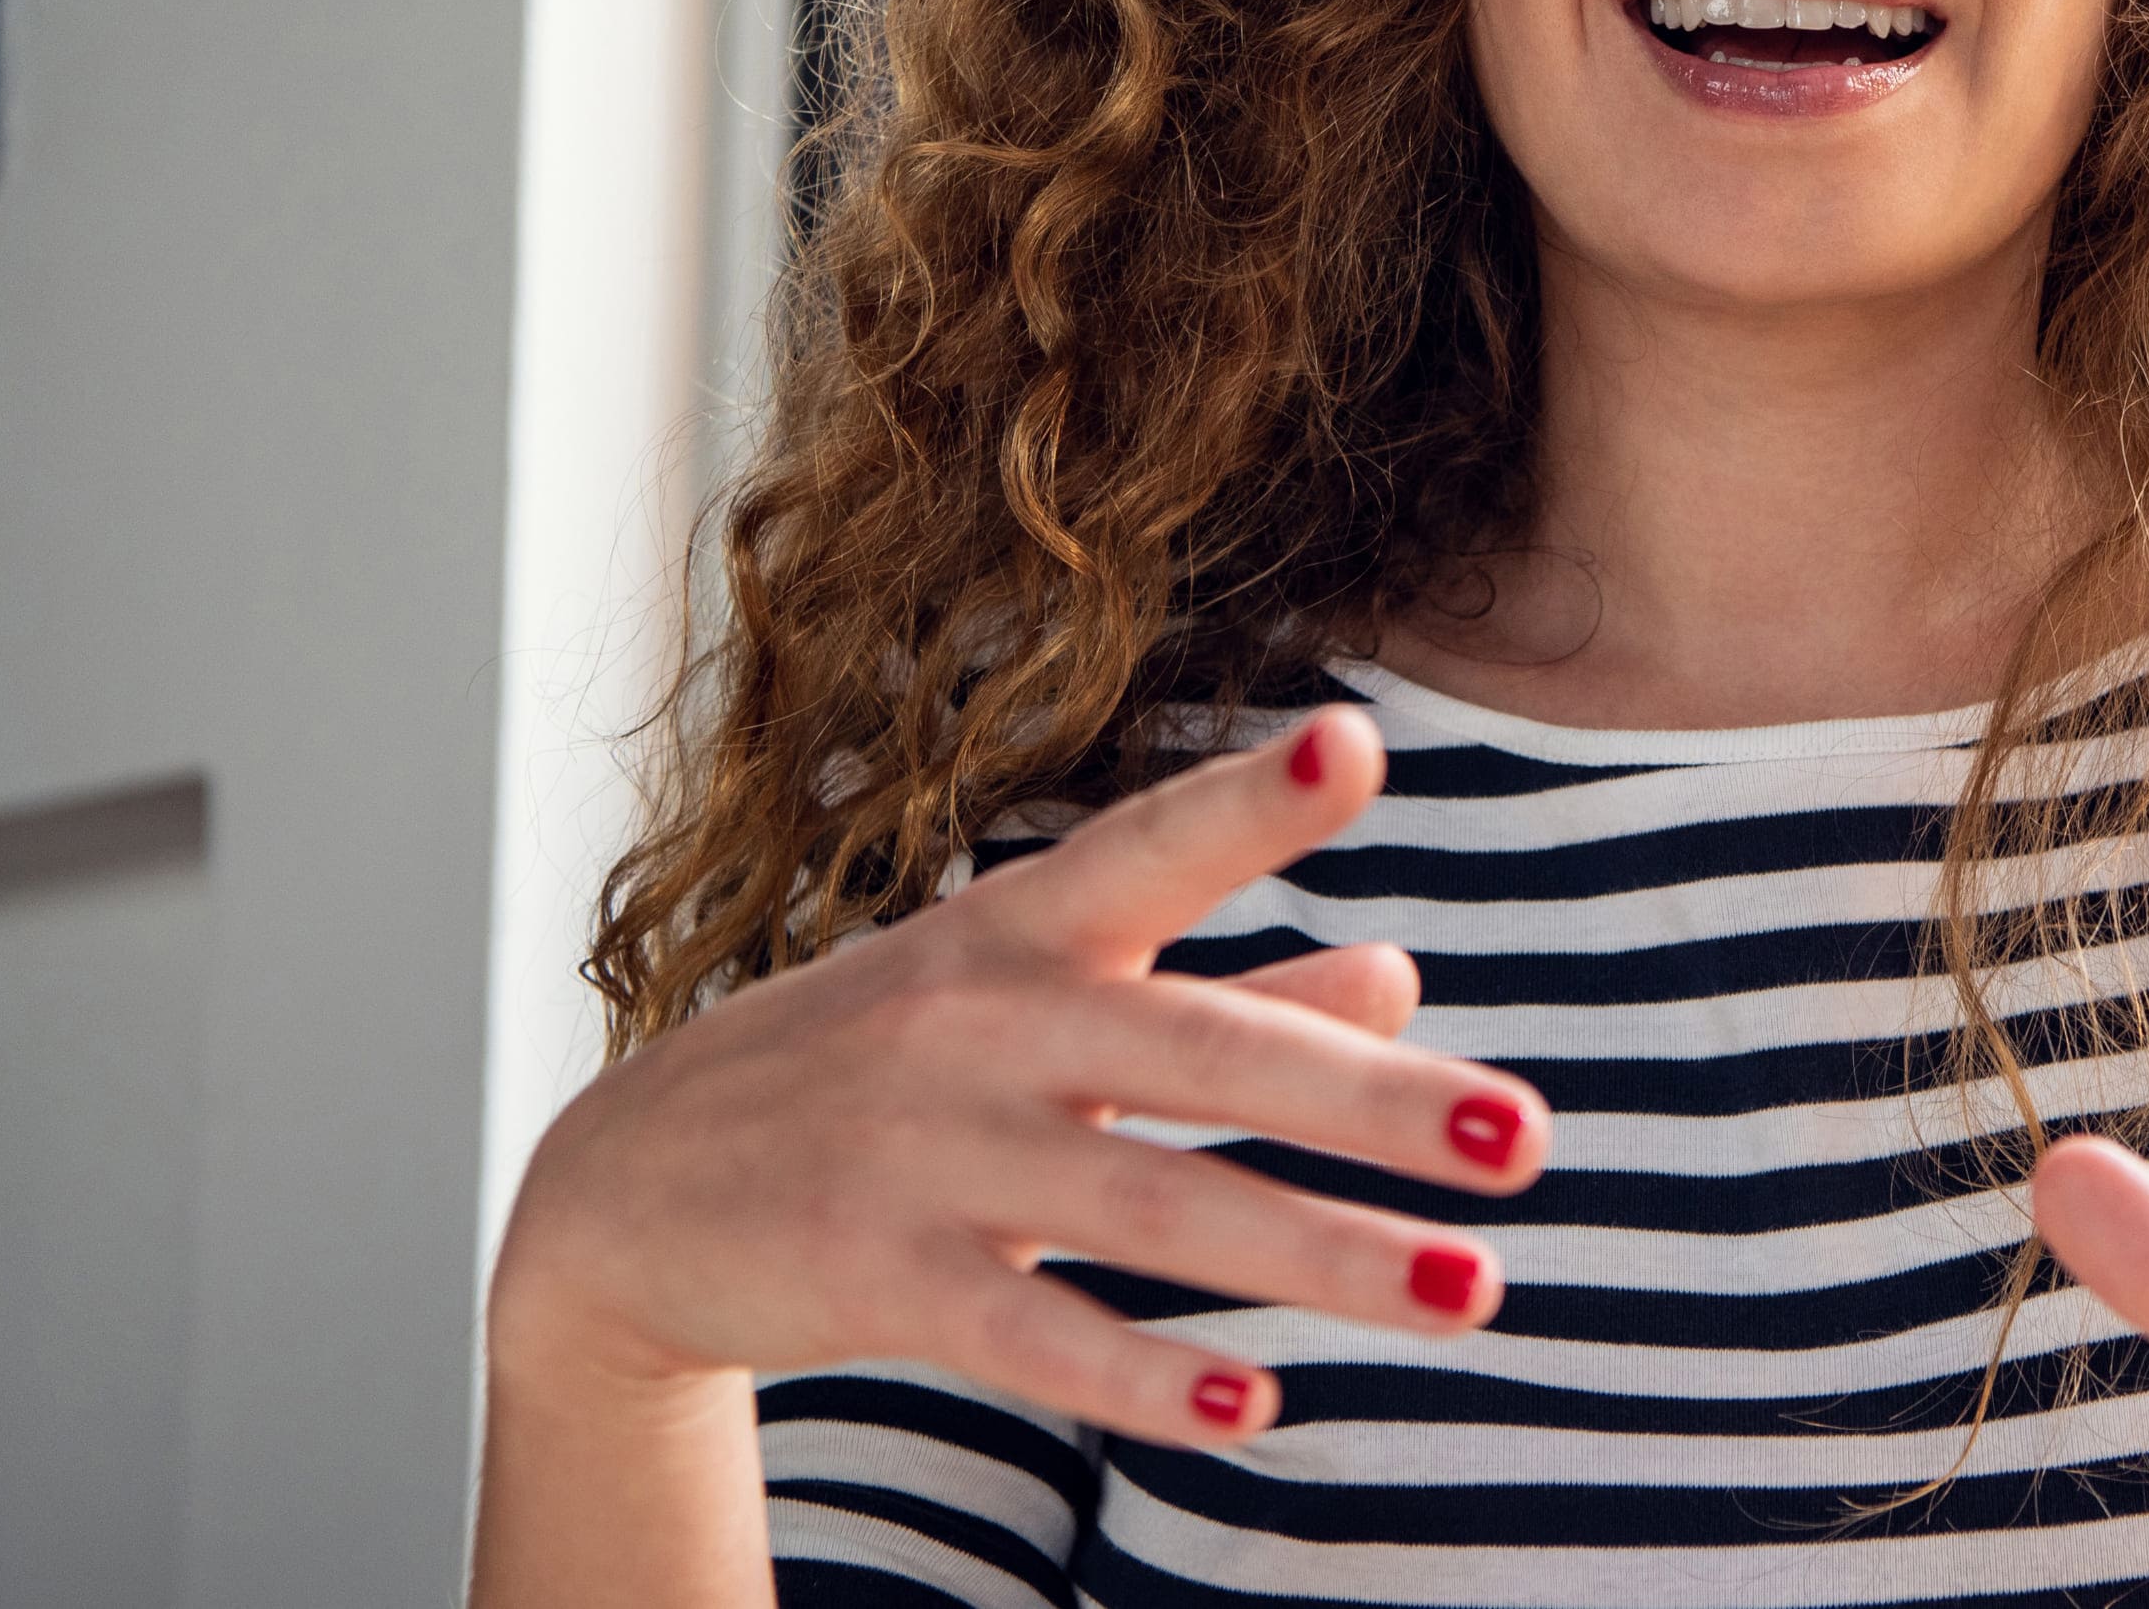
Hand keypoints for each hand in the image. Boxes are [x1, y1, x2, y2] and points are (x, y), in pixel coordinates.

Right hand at [491, 706, 1543, 1445]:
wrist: (620, 1190)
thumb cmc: (876, 1072)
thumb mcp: (1032, 998)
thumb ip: (1226, 988)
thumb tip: (1404, 973)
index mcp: (1028, 930)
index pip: (1155, 846)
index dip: (1251, 798)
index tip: (1357, 746)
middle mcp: (986, 1023)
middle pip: (1206, 1054)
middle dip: (1375, 1102)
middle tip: (1528, 1137)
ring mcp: (926, 1151)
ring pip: (1153, 1204)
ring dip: (1323, 1255)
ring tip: (1473, 1294)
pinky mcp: (871, 1275)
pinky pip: (1031, 1333)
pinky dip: (1147, 1373)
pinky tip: (1259, 1403)